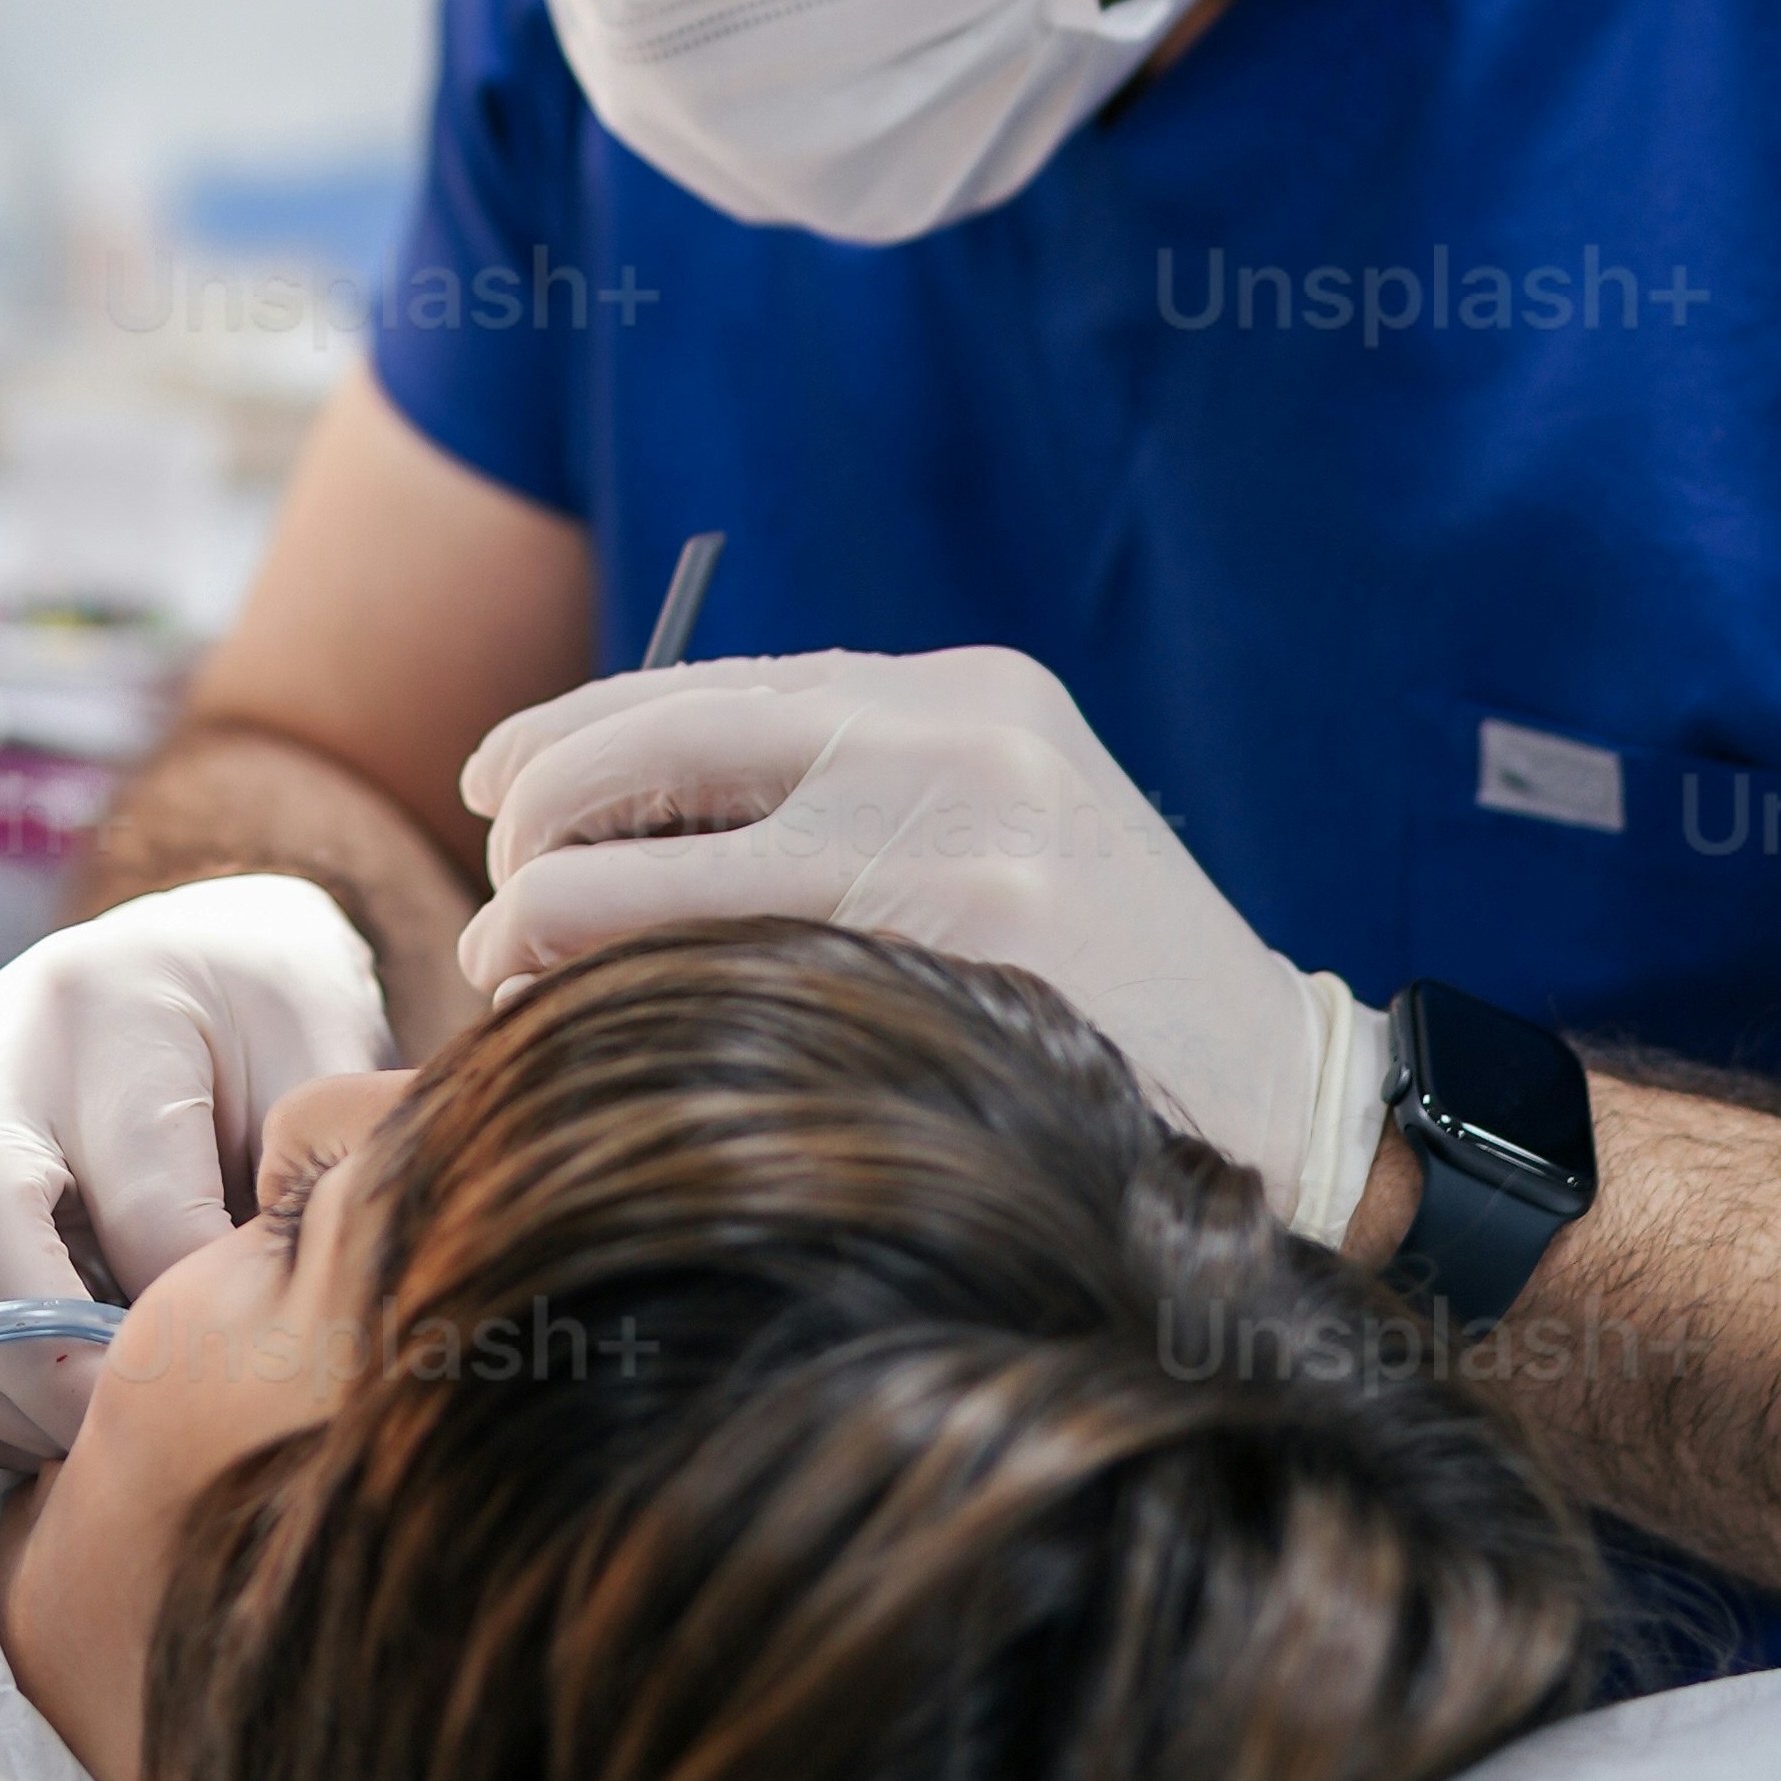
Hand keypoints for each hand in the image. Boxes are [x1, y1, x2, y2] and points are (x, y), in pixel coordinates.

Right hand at [0, 876, 392, 1466]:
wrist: (198, 957)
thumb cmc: (276, 1025)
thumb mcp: (322, 1071)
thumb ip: (298, 1187)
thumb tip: (262, 1353)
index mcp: (112, 1007)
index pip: (140, 1205)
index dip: (188, 1325)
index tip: (241, 1391)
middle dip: (45, 1362)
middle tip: (128, 1440)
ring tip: (84, 1440)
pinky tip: (45, 1417)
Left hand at [463, 642, 1382, 1226]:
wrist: (1285, 1095)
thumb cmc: (1109, 977)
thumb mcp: (999, 819)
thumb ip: (846, 789)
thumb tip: (604, 820)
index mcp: (956, 689)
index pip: (705, 685)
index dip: (570, 734)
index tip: (495, 790)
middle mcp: (950, 733)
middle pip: (654, 746)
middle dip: (538, 821)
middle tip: (495, 899)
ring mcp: (957, 837)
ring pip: (661, 863)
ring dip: (550, 919)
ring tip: (513, 974)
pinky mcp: (960, 950)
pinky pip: (723, 967)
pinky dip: (627, 990)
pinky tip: (591, 1028)